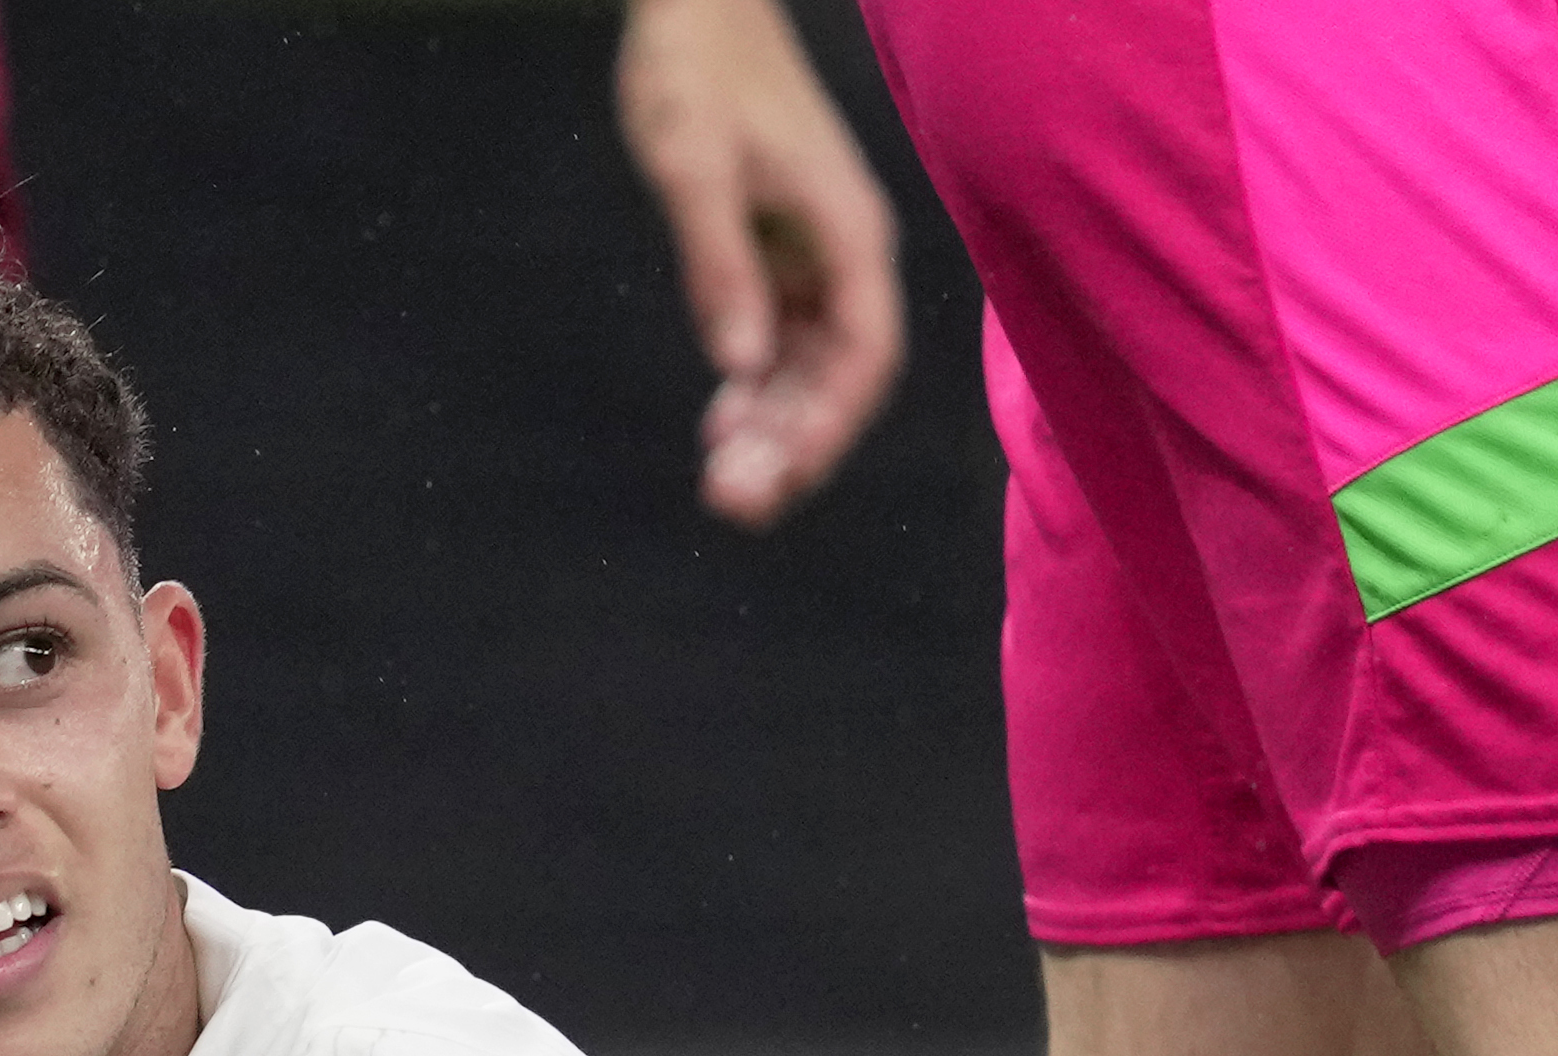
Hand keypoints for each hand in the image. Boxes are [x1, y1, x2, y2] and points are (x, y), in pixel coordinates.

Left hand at [616, 0, 906, 526]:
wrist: (694, 9)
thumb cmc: (695, 70)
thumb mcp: (693, 164)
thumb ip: (719, 263)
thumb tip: (741, 365)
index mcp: (847, 230)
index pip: (864, 352)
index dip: (829, 422)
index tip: (780, 471)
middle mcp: (843, 253)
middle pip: (841, 377)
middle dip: (796, 447)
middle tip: (732, 504)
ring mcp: (813, 257)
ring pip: (811, 370)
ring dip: (775, 430)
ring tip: (724, 486)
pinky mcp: (779, 255)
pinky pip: (782, 344)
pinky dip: (756, 391)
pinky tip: (721, 428)